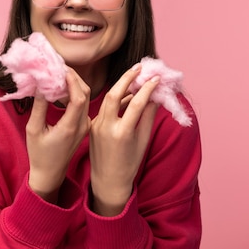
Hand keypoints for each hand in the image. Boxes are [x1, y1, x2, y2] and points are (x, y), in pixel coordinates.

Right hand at [26, 67, 90, 202]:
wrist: (51, 174)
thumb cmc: (40, 154)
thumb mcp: (34, 130)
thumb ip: (39, 106)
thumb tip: (40, 84)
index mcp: (70, 127)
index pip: (78, 97)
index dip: (72, 79)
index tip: (61, 67)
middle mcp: (82, 125)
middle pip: (85, 93)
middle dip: (74, 77)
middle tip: (59, 66)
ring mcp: (85, 125)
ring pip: (85, 97)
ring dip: (74, 83)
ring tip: (59, 73)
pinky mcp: (84, 125)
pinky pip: (82, 104)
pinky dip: (74, 92)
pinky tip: (63, 87)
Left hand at [89, 64, 159, 215]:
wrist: (108, 181)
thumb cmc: (130, 164)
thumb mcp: (143, 140)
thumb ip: (149, 117)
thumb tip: (156, 95)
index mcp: (122, 133)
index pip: (136, 103)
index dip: (147, 88)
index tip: (156, 78)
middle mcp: (106, 127)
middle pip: (114, 93)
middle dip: (127, 77)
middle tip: (139, 67)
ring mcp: (96, 125)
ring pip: (107, 98)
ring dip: (120, 85)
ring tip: (134, 75)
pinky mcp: (92, 125)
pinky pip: (105, 107)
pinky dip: (116, 98)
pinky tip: (127, 93)